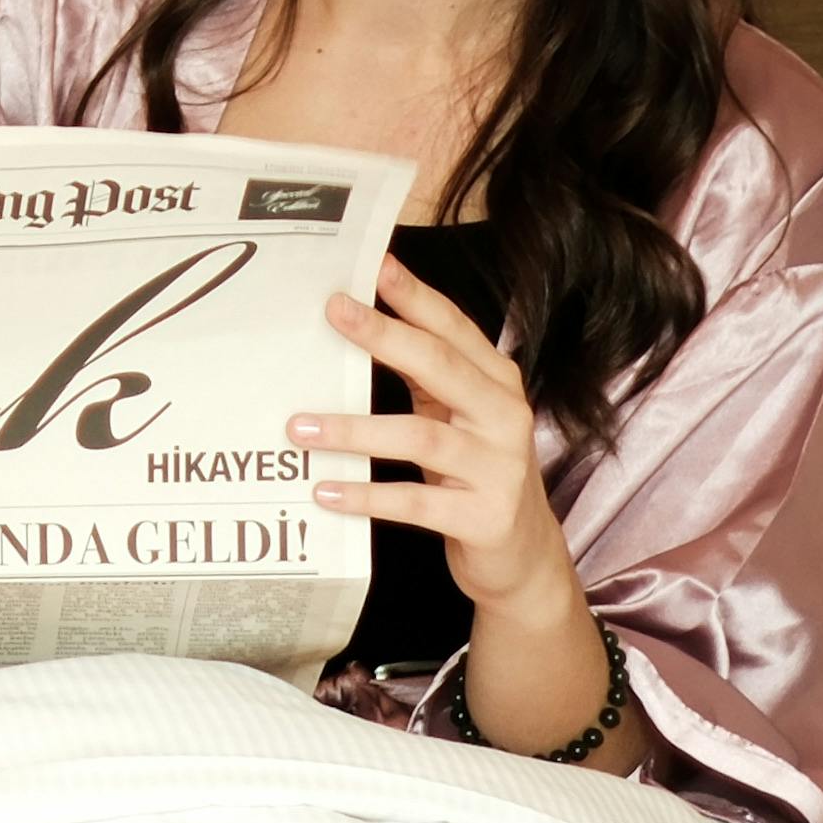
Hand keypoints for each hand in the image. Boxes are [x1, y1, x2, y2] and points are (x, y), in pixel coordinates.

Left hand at [313, 267, 616, 756]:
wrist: (523, 557)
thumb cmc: (475, 471)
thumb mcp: (454, 415)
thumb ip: (422, 372)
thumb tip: (353, 319)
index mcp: (496, 381)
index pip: (454, 328)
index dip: (414, 295)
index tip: (371, 265)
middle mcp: (504, 416)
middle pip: (441, 366)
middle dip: (385, 336)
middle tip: (332, 312)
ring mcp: (499, 469)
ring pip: (421, 438)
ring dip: (355, 429)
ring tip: (298, 426)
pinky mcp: (485, 517)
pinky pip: (418, 504)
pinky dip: (369, 496)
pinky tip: (325, 491)